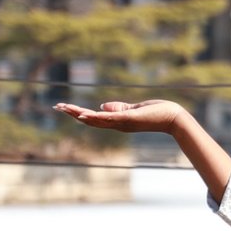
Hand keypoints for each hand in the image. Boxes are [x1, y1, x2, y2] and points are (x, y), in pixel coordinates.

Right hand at [52, 99, 186, 134]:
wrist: (173, 118)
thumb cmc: (156, 112)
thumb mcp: (133, 109)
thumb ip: (118, 108)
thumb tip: (103, 106)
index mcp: (116, 121)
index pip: (94, 117)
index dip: (78, 113)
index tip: (64, 108)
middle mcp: (117, 124)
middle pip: (90, 119)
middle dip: (73, 113)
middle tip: (58, 107)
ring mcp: (122, 122)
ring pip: (97, 120)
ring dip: (81, 114)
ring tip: (66, 109)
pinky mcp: (130, 118)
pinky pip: (110, 118)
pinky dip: (98, 117)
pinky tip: (87, 114)